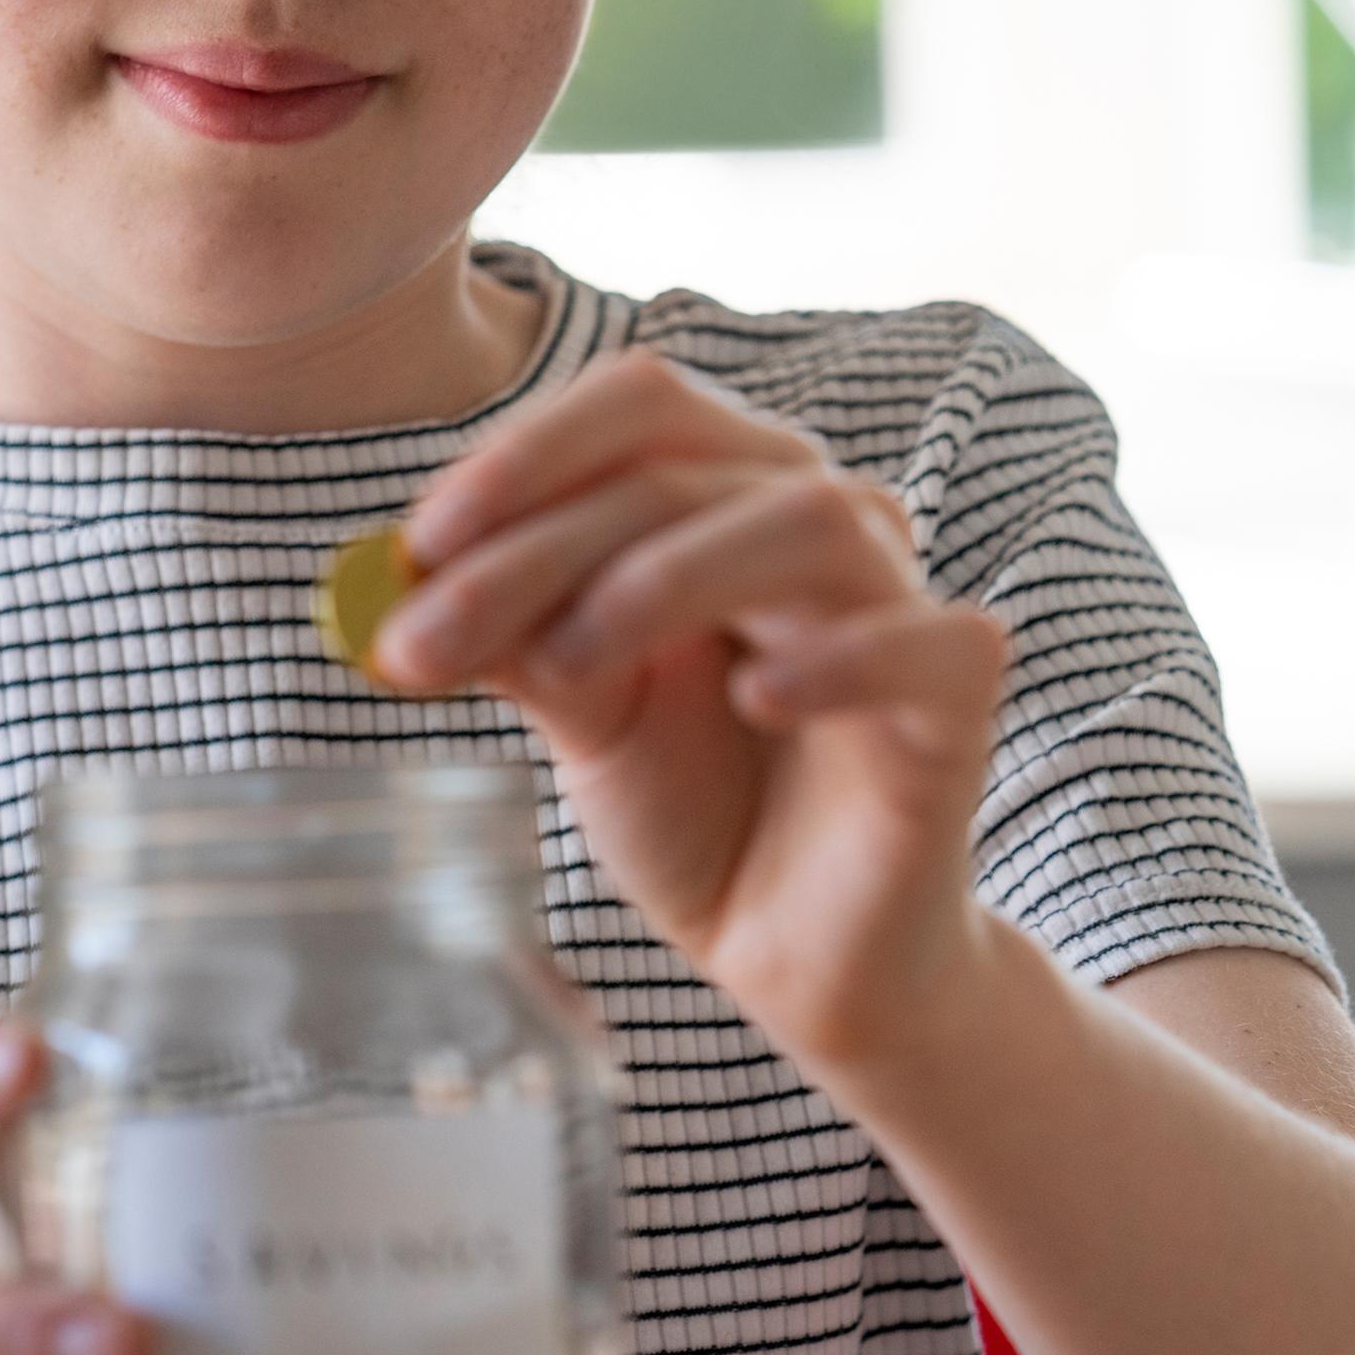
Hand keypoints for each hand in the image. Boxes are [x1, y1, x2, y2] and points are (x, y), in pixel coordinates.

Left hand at [373, 348, 1013, 1069]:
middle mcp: (817, 515)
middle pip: (681, 465)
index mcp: (724, 489)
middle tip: (424, 641)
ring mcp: (897, 597)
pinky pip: (923, 639)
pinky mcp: (958, 694)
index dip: (521, 458)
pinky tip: (756, 701)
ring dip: (664, 579)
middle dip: (535, 549)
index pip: (635, 404)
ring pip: (805, 519)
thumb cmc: (693, 803)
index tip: (412, 547)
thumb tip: (396, 578)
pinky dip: (837, 659)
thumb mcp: (578, 710)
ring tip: (572, 665)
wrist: (794, 950)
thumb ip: (510, 637)